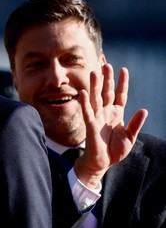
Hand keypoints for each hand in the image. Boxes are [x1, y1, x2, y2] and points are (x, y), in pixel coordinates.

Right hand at [75, 64, 147, 186]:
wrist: (102, 163)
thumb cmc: (115, 151)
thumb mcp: (130, 137)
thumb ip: (135, 124)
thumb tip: (144, 110)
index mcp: (117, 114)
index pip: (120, 95)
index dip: (122, 83)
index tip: (123, 69)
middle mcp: (106, 113)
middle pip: (107, 92)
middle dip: (107, 79)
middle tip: (106, 64)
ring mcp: (97, 118)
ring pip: (96, 98)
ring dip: (95, 86)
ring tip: (94, 72)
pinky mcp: (90, 126)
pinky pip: (87, 112)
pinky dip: (85, 102)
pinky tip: (83, 92)